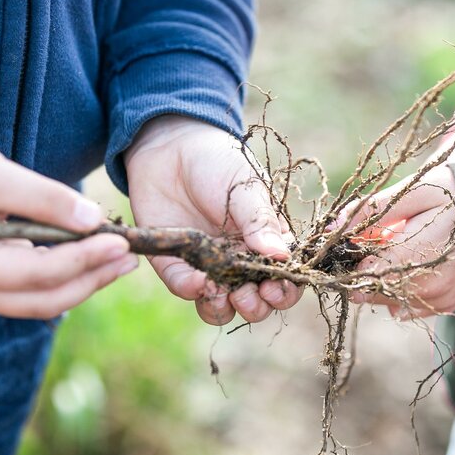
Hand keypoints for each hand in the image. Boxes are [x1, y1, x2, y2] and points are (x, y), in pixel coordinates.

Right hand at [0, 131, 137, 317]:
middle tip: (131, 257)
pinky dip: (66, 278)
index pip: (40, 274)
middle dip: (93, 279)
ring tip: (121, 260)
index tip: (121, 241)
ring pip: (43, 301)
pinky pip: (34, 292)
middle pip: (46, 299)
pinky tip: (94, 259)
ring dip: (85, 282)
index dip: (86, 260)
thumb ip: (46, 198)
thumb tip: (94, 220)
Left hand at [124, 116, 302, 324]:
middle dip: (257, 306)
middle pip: (257, 302)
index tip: (275, 286)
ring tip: (225, 295)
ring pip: (222, 307)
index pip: (284, 278)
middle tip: (250, 294)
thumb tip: (281, 257)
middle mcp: (241, 261)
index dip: (285, 290)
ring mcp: (209, 266)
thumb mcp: (245, 186)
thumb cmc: (218, 161)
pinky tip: (197, 282)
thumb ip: (260, 221)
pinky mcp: (176, 264)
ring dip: (225, 308)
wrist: (170, 146)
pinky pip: (186, 289)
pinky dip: (192, 291)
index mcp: (267, 242)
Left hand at [344, 167, 454, 317]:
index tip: (347, 245)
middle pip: (370, 292)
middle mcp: (425, 286)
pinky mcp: (445, 306)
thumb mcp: (416, 191)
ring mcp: (437, 300)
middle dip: (362, 270)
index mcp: (414, 256)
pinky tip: (411, 265)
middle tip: (375, 243)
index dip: (348, 261)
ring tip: (399, 250)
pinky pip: (407, 307)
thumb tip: (333, 227)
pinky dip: (401, 289)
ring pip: (387, 302)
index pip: (361, 274)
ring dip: (382, 280)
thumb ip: (373, 210)